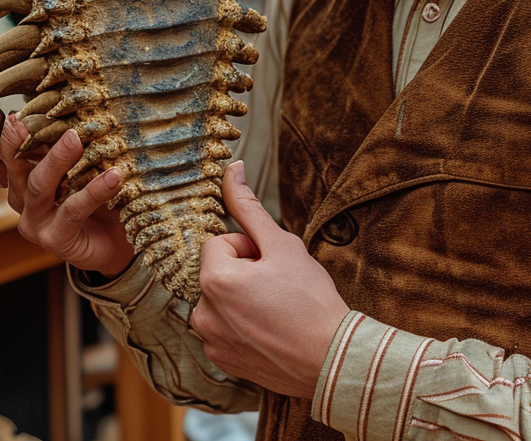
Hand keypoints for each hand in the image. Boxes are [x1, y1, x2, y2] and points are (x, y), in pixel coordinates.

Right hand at [0, 93, 133, 280]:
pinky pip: (72, 210)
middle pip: (11, 163)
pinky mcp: (55, 238)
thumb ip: (78, 129)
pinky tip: (113, 175)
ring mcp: (36, 218)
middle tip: (22, 117)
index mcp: (25, 170)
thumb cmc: (104, 188)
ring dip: (56, 160)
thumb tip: (82, 91)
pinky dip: (93, 191)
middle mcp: (23, 194)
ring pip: (37, 185)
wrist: (123, 236)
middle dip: (14, 139)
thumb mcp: (91, 153)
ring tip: (75, 138)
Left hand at [191, 161, 349, 398]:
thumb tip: (232, 168)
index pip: (219, 242)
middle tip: (277, 285)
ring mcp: (210, 342)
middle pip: (218, 272)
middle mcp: (202, 314)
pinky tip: (271, 329)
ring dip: (241, 298)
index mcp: (213, 281)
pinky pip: (224, 328)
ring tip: (275, 308)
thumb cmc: (308, 297)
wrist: (328, 356)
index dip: (249, 247)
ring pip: (221, 300)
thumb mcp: (282, 244)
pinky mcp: (221, 362)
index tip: (272, 263)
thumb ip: (250, 207)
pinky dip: (243, 325)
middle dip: (243, 272)